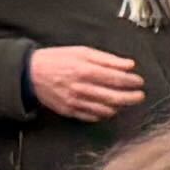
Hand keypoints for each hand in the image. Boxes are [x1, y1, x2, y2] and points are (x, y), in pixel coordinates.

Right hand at [25, 45, 147, 121]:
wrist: (29, 73)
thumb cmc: (57, 59)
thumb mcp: (82, 52)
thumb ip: (107, 59)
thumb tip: (129, 65)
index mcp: (85, 70)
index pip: (116, 79)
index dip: (131, 82)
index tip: (139, 81)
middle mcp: (81, 88)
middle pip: (114, 97)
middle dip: (131, 98)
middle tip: (140, 96)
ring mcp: (75, 102)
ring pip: (105, 110)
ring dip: (119, 107)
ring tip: (124, 101)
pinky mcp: (69, 111)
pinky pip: (92, 117)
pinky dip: (103, 114)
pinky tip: (108, 108)